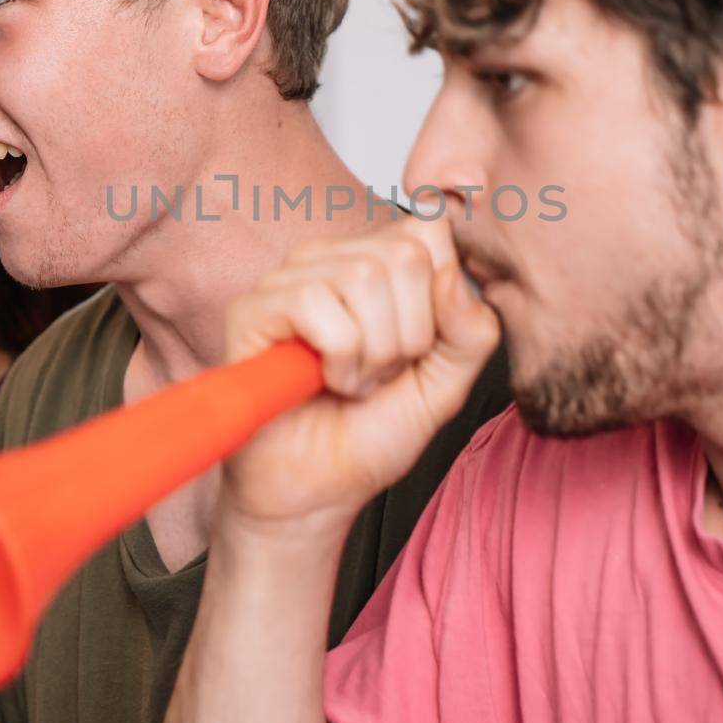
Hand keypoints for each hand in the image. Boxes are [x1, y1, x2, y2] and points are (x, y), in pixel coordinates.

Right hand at [218, 217, 500, 537]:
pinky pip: (316, 303)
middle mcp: (330, 260)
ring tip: (352, 380)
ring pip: (363, 277)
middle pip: (404, 256)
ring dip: (372, 351)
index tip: (417, 347)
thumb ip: (470, 331)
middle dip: (409, 335)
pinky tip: (323, 380)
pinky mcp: (252, 307)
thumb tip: (451, 276)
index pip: (427, 230)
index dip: (438, 297)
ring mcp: (288, 279)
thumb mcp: (446, 384)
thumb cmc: (370, 434)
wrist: (317, 492)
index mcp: (375, 264)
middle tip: (381, 372)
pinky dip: (338, 357)